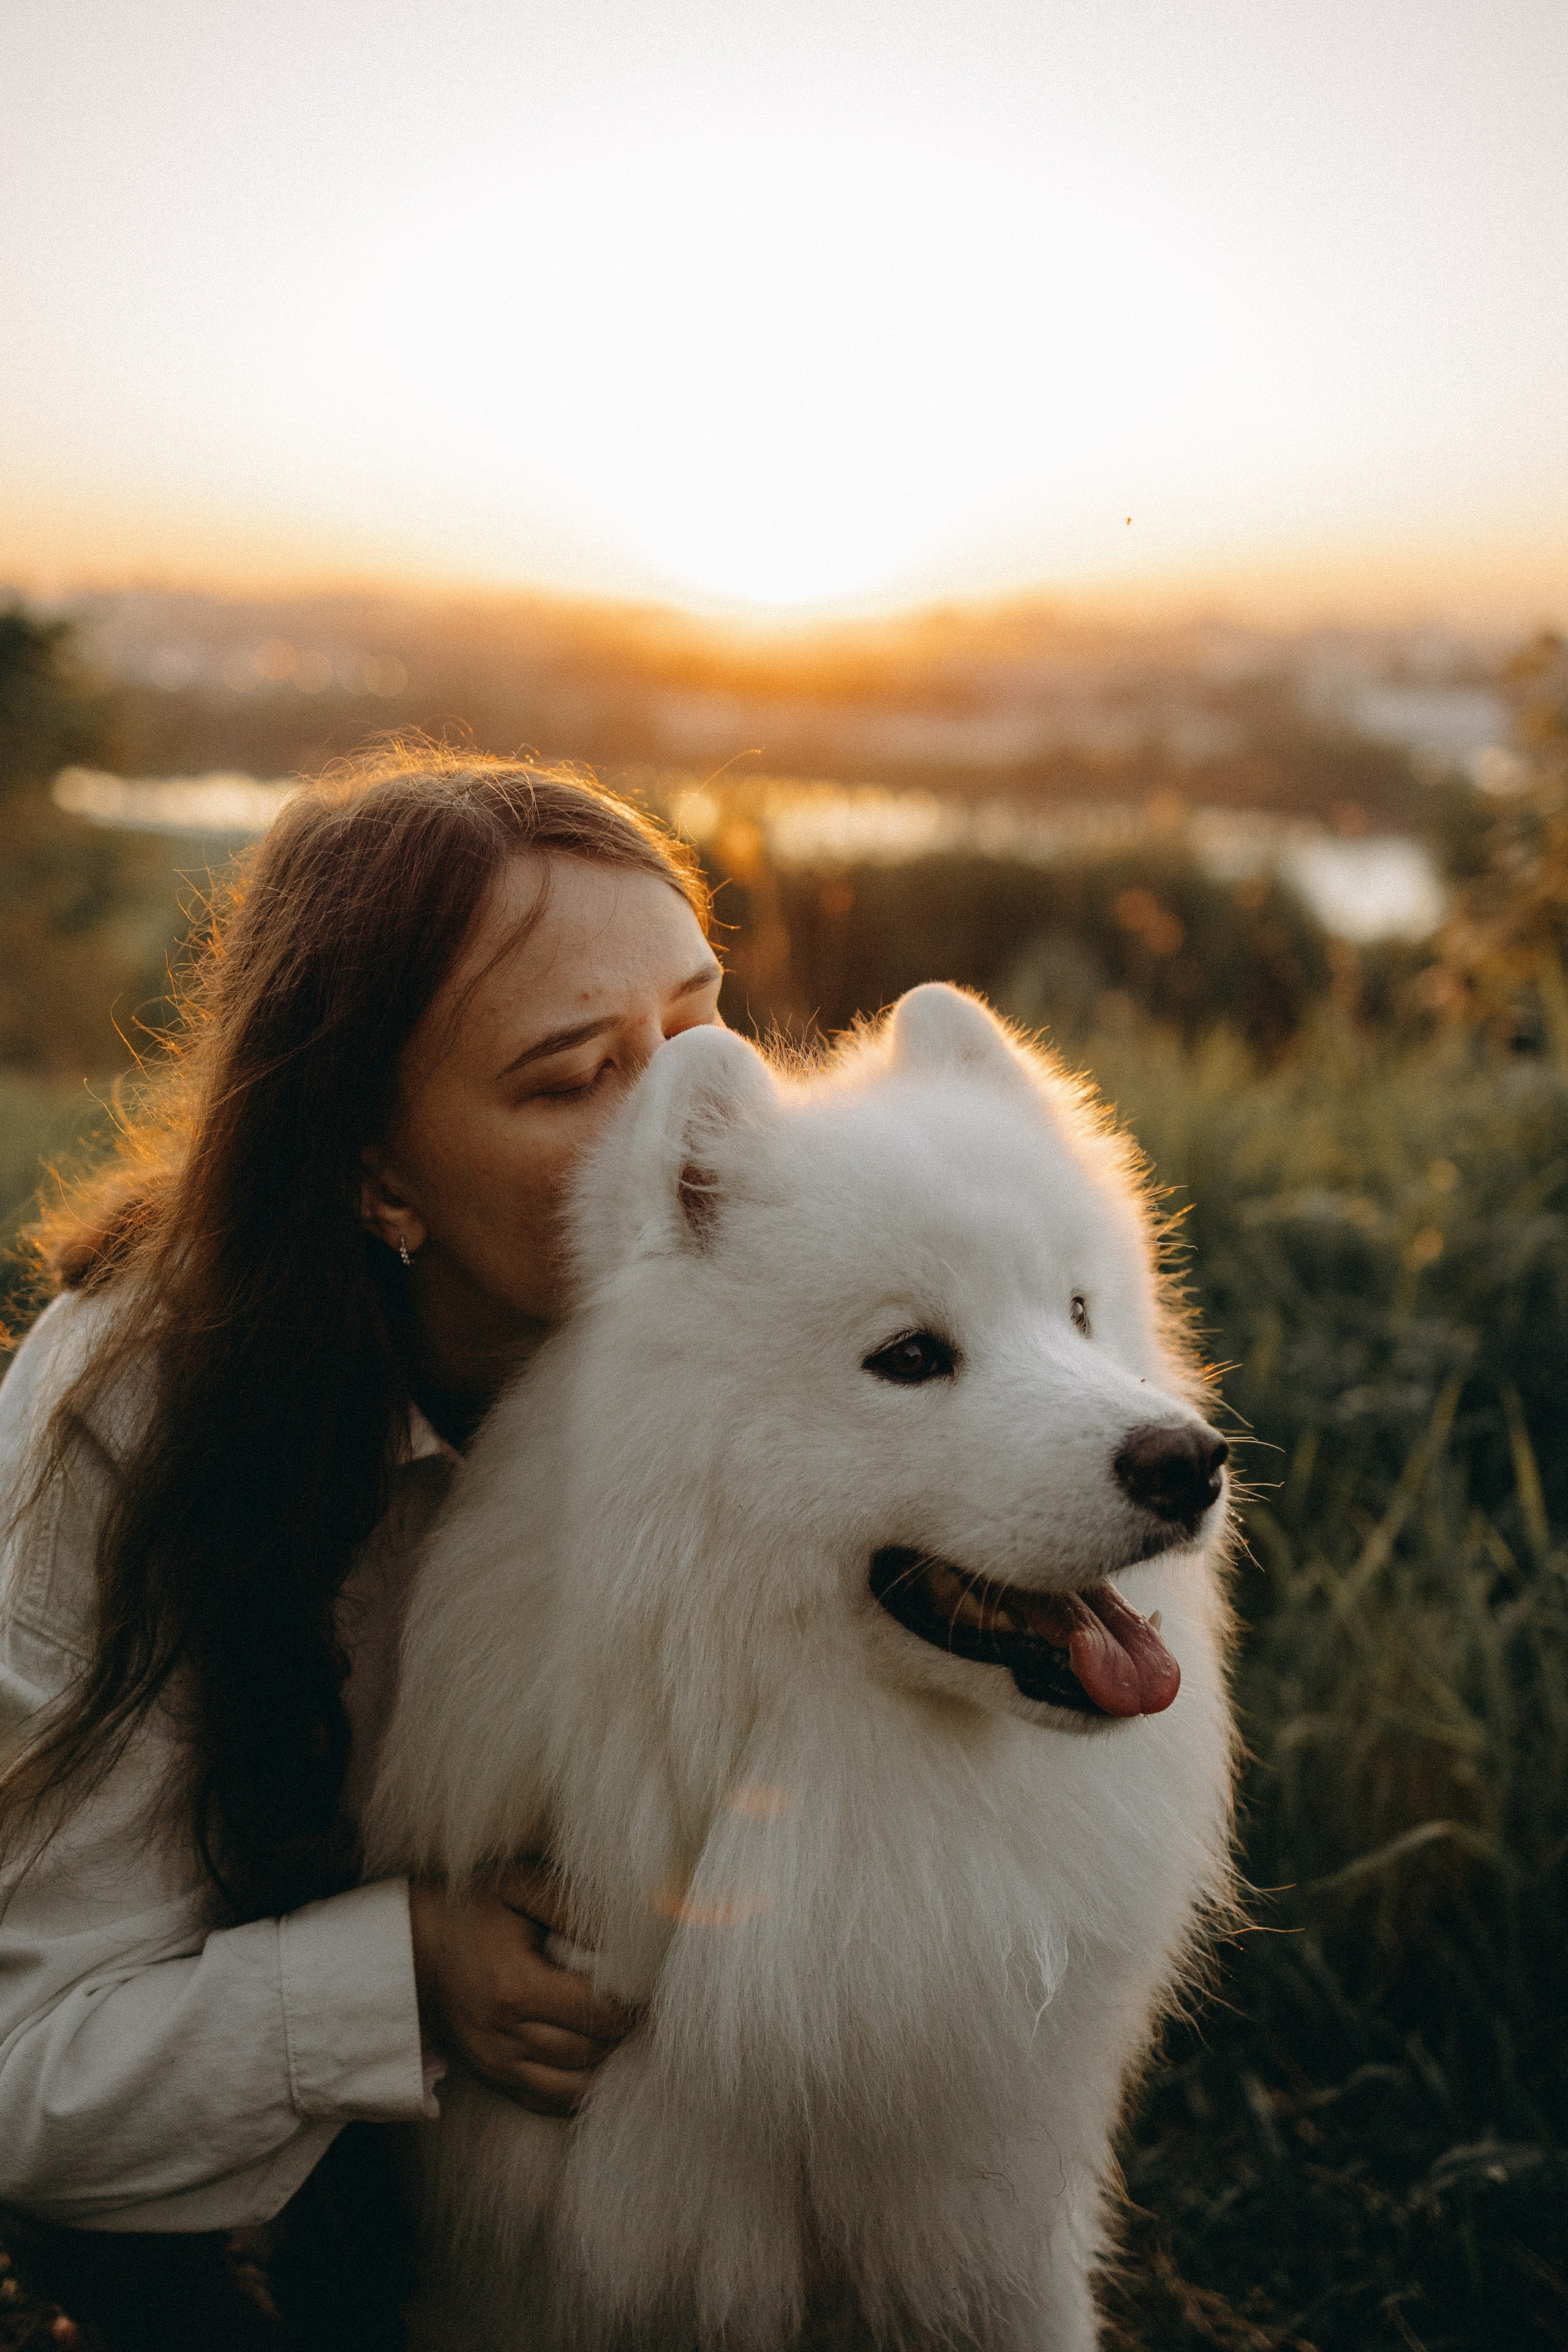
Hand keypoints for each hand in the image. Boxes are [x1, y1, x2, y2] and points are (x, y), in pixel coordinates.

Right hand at [408, 1860, 636, 2115]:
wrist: (415, 1943)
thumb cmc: (476, 1908)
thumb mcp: (520, 1886)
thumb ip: (573, 1907)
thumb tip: (625, 1934)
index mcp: (515, 1986)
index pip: (594, 2011)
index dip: (630, 2003)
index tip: (645, 1985)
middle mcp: (503, 2034)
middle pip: (589, 2051)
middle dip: (623, 2032)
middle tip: (643, 2007)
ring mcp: (495, 2062)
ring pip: (573, 2086)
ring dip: (605, 2064)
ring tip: (620, 2032)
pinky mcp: (491, 2076)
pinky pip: (547, 2102)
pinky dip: (577, 2089)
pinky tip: (593, 2060)